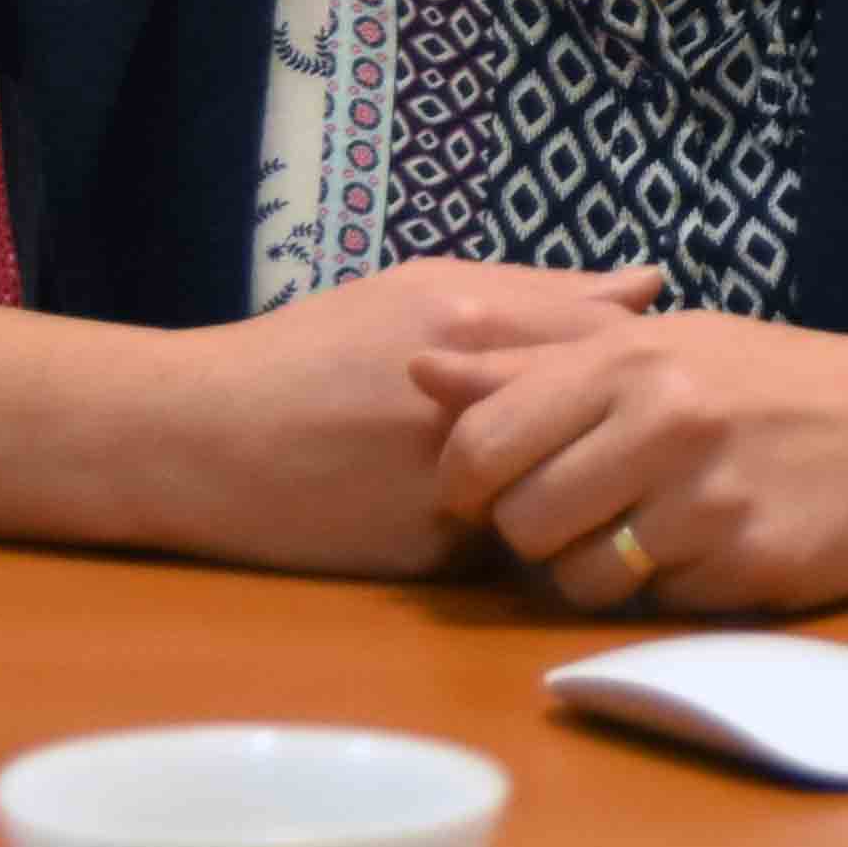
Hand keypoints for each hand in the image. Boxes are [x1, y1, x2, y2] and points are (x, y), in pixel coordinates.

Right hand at [160, 259, 664, 575]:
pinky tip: (490, 514)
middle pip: (599, 421)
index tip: (634, 369)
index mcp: (473, 328)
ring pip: (563, 490)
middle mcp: (473, 408)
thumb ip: (541, 291)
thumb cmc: (309, 352)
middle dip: (613, 427)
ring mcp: (454, 490)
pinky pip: (512, 547)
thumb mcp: (417, 291)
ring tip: (553, 468)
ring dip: (572, 482)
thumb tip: (652, 284)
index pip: (614, 342)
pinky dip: (516, 532)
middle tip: (610, 425)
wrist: (195, 442)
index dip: (634, 360)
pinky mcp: (433, 562)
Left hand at [414, 312, 847, 614]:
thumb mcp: (652, 347)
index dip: (467, 486)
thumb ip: (531, 362)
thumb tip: (418, 367)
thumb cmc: (759, 379)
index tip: (494, 491)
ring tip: (643, 534)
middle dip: (536, 533)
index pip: (480, 445)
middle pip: (523, 523)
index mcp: (627, 360)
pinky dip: (669, 589)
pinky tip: (708, 548)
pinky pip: (658, 605)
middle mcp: (665, 422)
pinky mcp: (749, 563)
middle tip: (583, 513)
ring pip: (582, 580)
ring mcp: (710, 497)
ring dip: (598, 572)